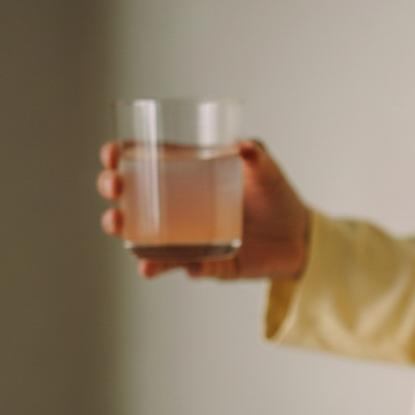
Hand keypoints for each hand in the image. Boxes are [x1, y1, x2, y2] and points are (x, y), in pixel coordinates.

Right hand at [97, 139, 309, 279]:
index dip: (119, 158)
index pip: (142, 164)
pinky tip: (178, 266)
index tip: (113, 155)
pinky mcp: (206, 263)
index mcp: (187, 177)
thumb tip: (244, 147)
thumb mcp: (268, 172)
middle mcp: (180, 209)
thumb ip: (258, 156)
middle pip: (132, 203)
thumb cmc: (277, 197)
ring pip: (147, 242)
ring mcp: (189, 239)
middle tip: (115, 190)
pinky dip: (178, 267)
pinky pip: (186, 267)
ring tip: (128, 242)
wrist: (301, 237)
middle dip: (114, 196)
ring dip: (131, 243)